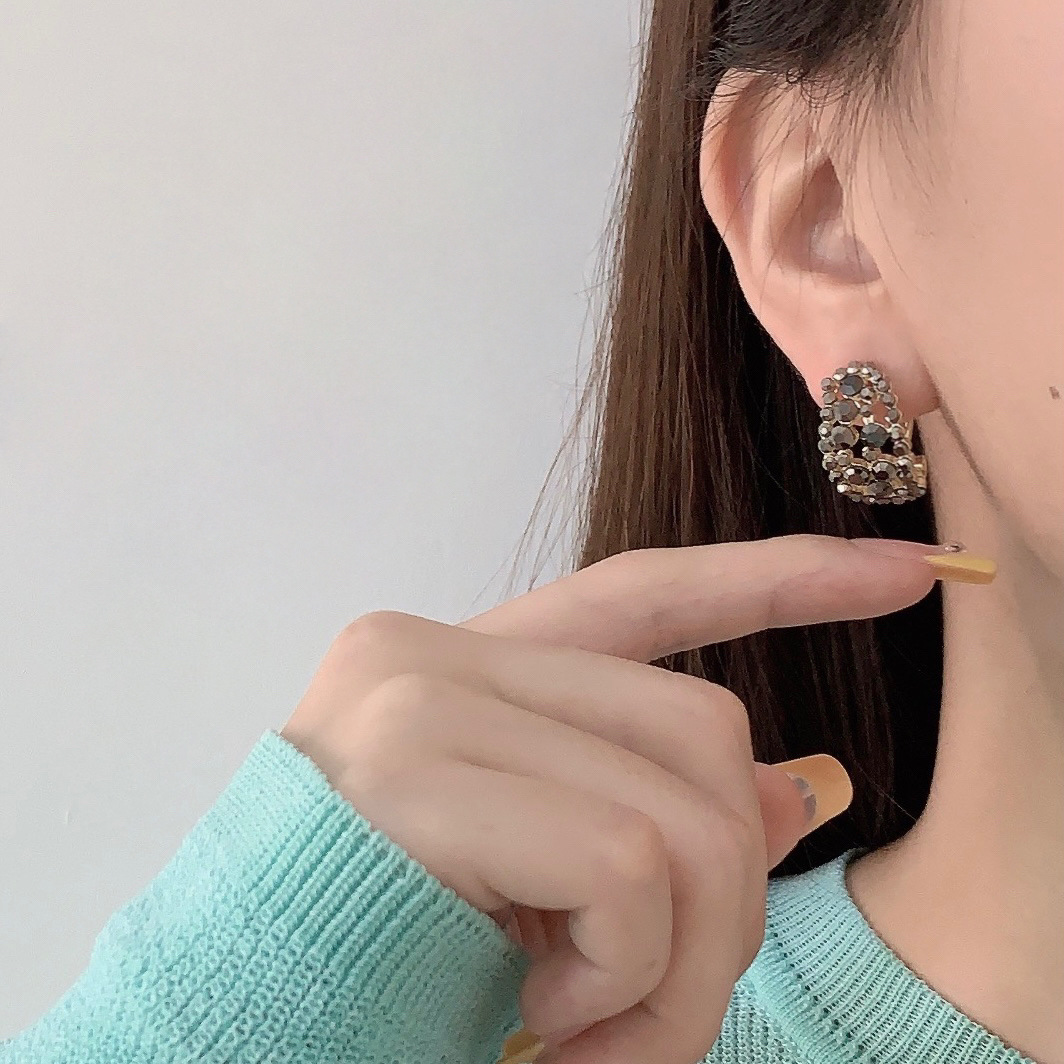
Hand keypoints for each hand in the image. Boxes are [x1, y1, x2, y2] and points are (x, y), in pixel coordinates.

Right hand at [280, 534, 934, 1063]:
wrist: (237, 1021)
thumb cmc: (392, 958)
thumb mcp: (547, 883)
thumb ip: (663, 817)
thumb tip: (811, 786)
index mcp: (466, 671)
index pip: (644, 592)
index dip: (779, 581)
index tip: (903, 569)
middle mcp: (431, 653)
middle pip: (703, 728)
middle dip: (734, 888)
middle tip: (665, 1002)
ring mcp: (419, 700)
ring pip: (689, 806)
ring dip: (687, 963)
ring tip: (604, 1033)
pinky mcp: (417, 774)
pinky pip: (627, 867)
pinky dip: (631, 977)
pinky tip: (552, 1019)